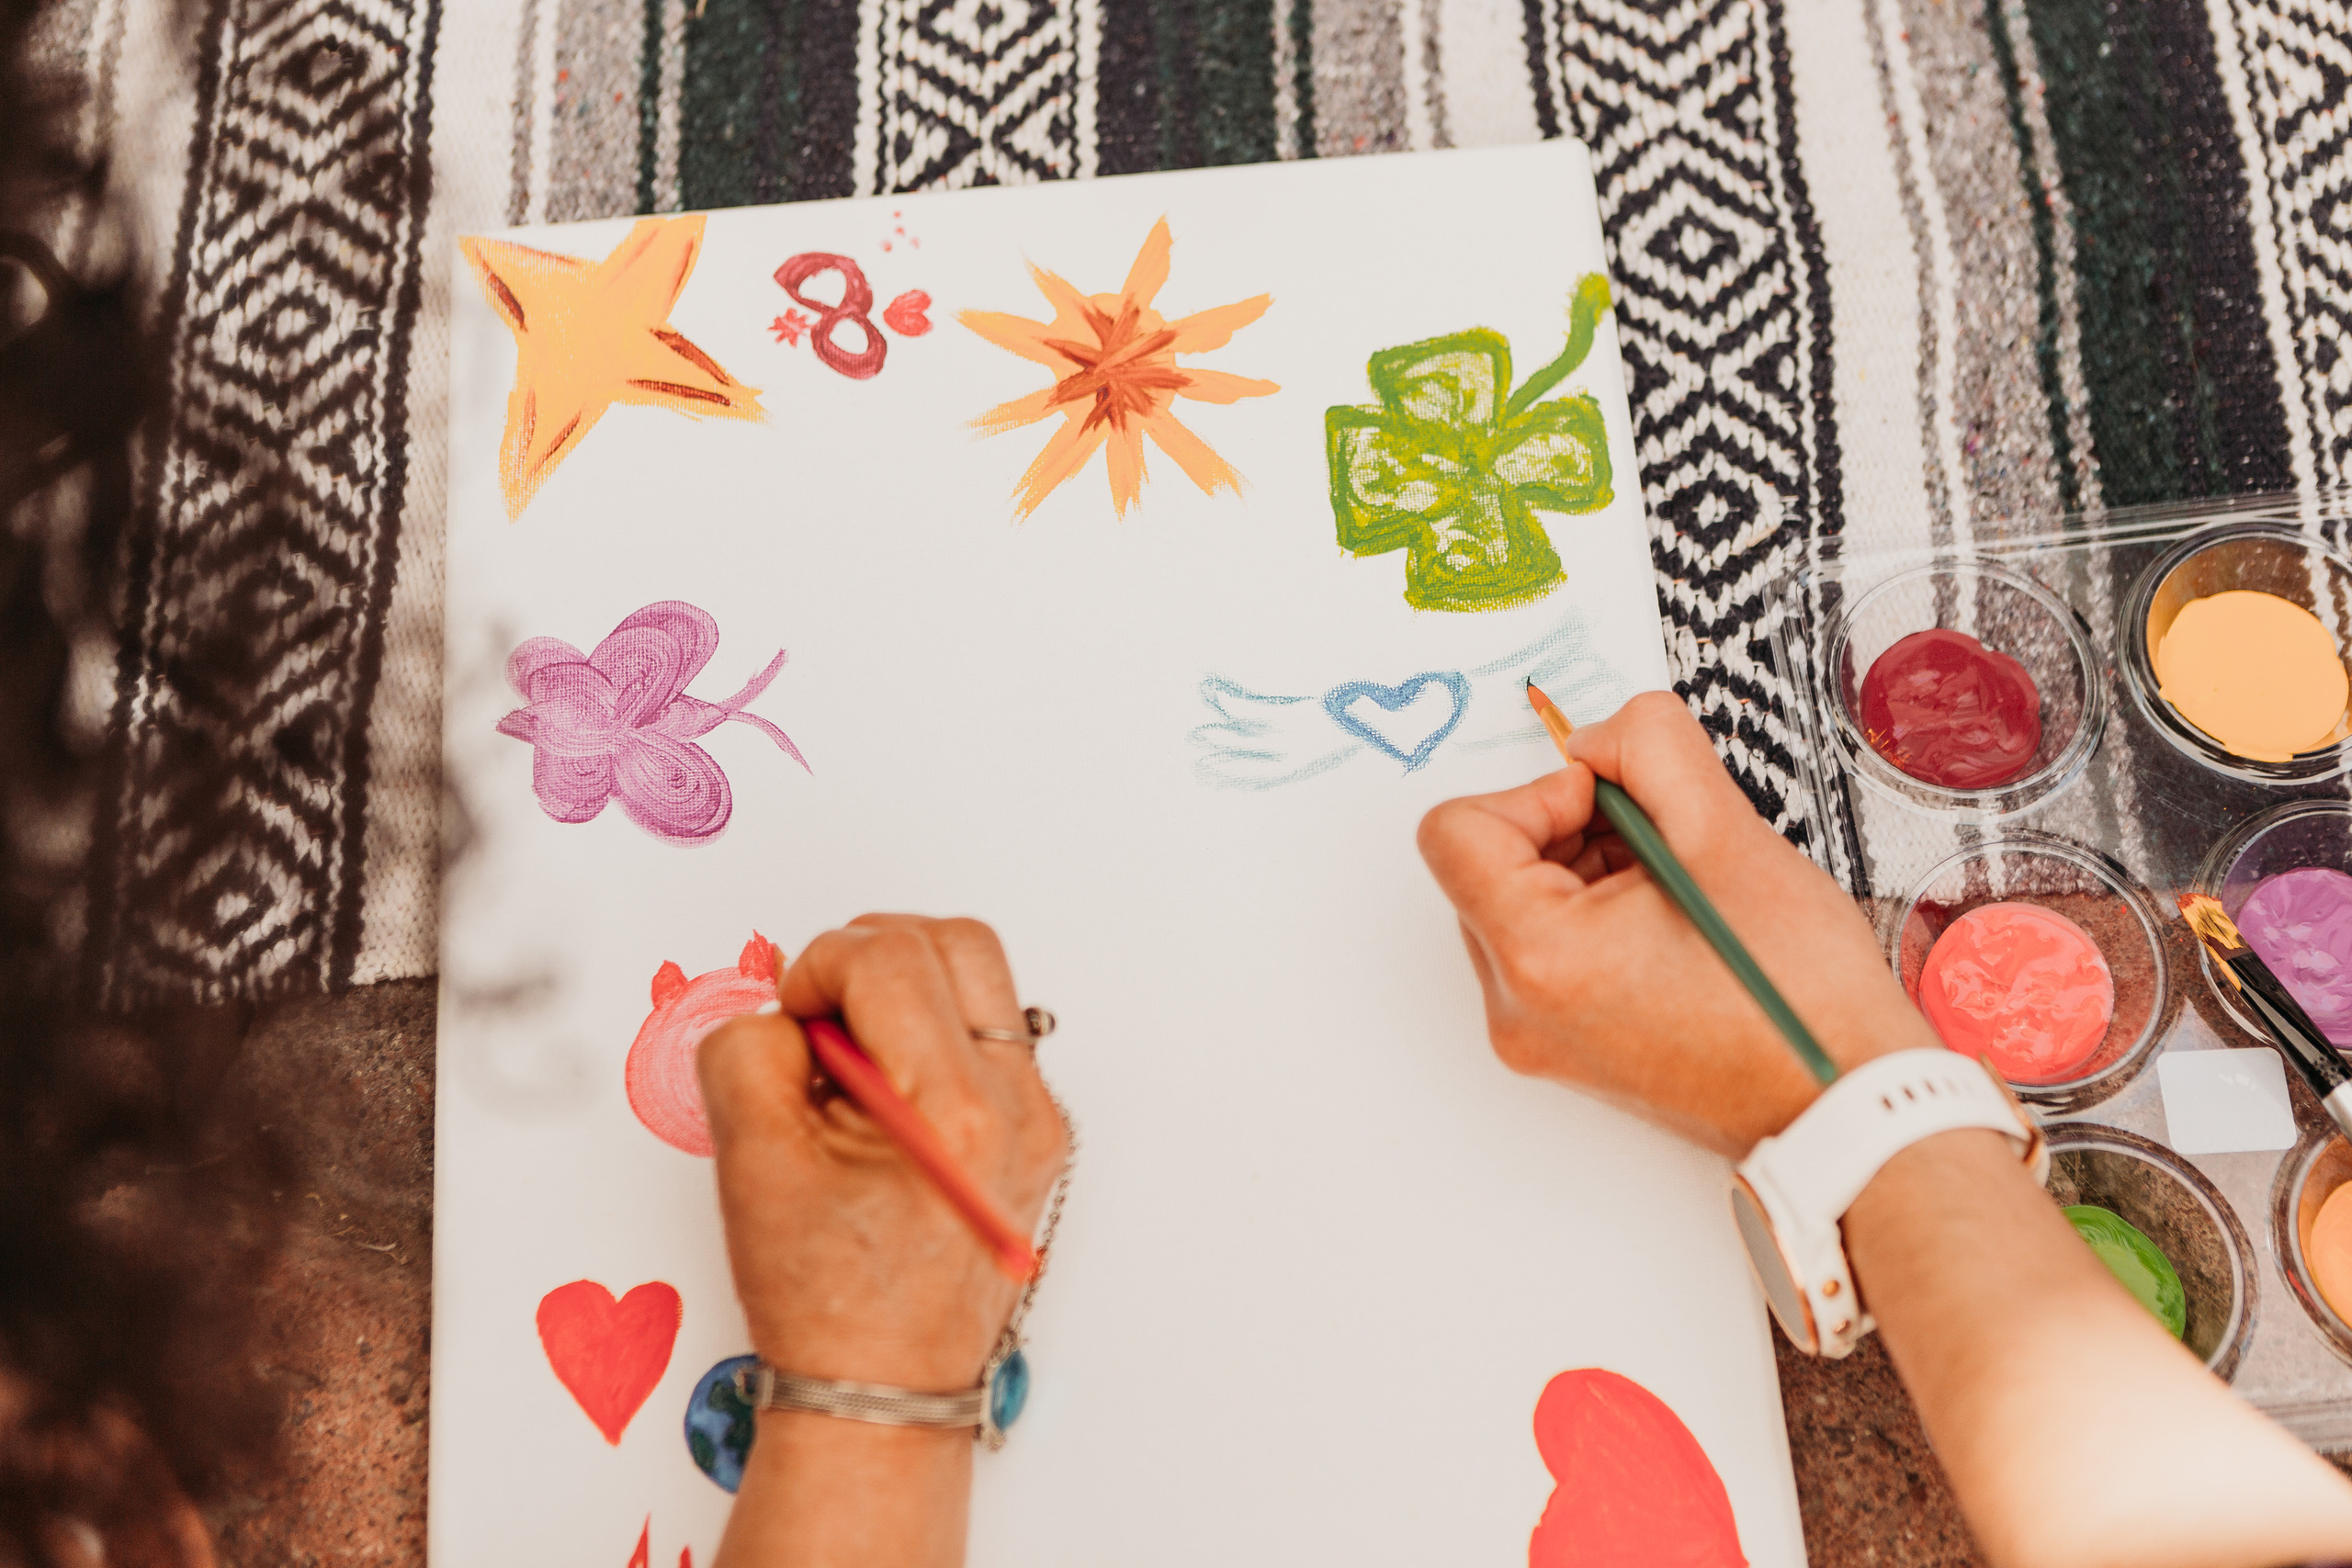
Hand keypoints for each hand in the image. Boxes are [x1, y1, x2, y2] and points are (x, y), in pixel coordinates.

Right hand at [698, 915, 1067, 1391]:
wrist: (884, 1387)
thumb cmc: (823, 1297)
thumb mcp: (751, 1160)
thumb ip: (751, 1050)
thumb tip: (788, 1006)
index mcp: (949, 1113)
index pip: (891, 959)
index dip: (820, 964)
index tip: (791, 1014)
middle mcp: (1015, 1106)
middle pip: (957, 942)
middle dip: (872, 954)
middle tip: (821, 1014)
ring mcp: (1038, 1117)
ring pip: (979, 978)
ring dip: (907, 987)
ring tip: (854, 1058)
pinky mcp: (1038, 1130)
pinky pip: (989, 1033)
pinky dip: (933, 1031)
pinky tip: (887, 1090)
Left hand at [1416, 691, 1939, 1154]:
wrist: (1842, 1100)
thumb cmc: (1798, 994)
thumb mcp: (1726, 834)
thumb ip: (1650, 749)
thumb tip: (1596, 738)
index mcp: (1539, 958)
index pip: (1456, 832)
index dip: (1534, 794)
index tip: (1607, 802)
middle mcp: (1515, 1009)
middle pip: (1484, 866)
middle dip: (1565, 830)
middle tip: (1658, 842)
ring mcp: (1534, 1036)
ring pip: (1515, 903)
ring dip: (1584, 869)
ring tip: (1674, 889)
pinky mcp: (1560, 1046)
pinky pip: (1543, 948)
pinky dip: (1593, 914)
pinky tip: (1668, 921)